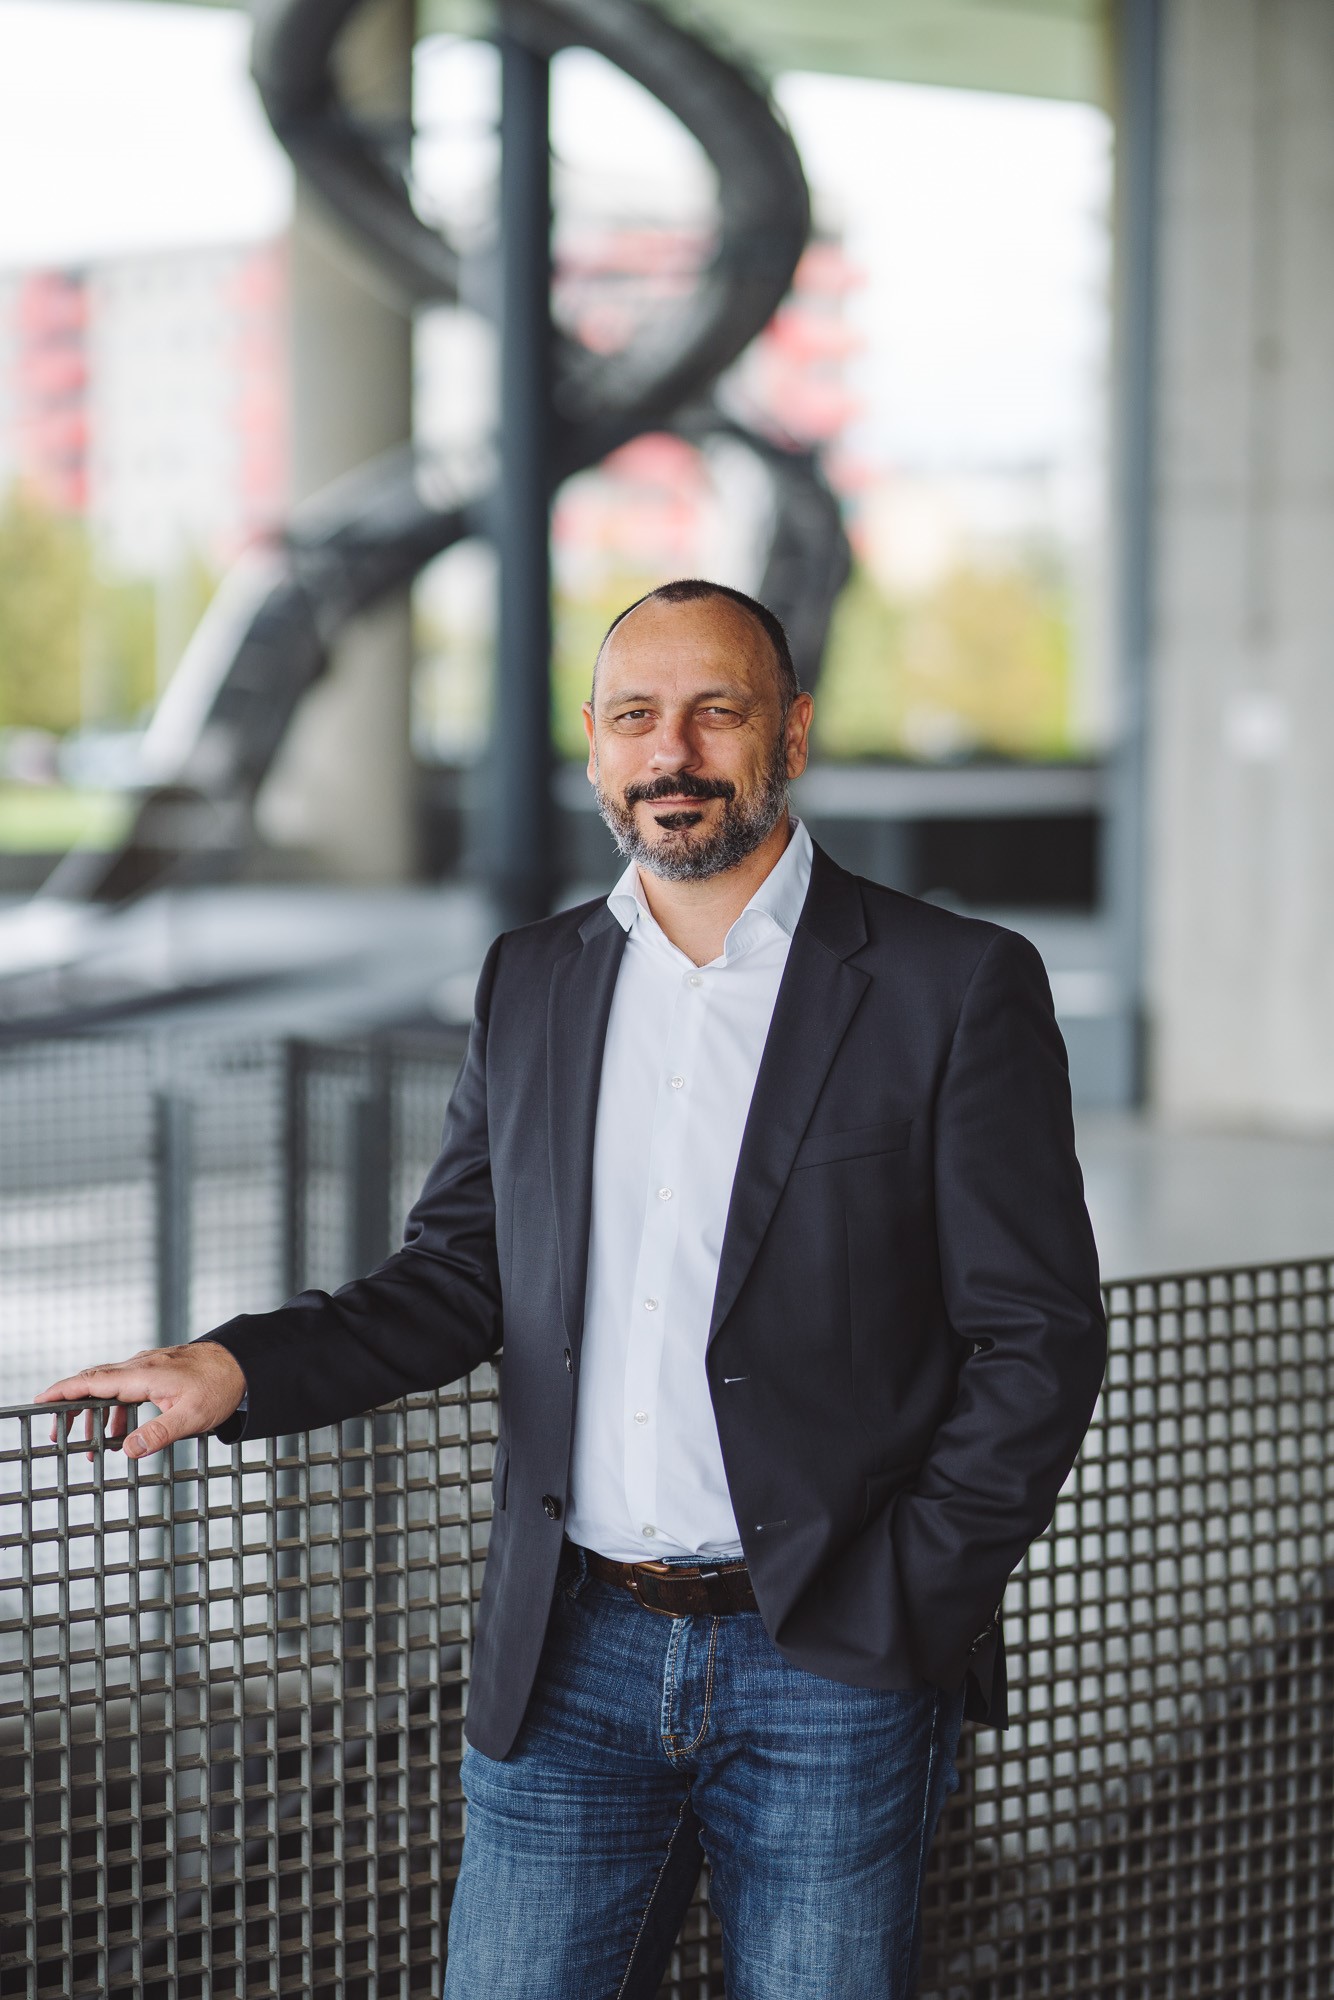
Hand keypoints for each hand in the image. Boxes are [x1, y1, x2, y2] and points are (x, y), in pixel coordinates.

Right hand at [35, 1342, 247, 1459]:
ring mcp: (149, 1365)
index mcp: (143, 1375)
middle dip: (72, 1408)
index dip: (64, 1392)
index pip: (93, 1382)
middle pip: (94, 1382)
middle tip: (59, 1436)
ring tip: (93, 1447)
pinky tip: (121, 1434)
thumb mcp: (190, 1417)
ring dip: (97, 1415)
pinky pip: (126, 1387)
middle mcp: (141, 1365)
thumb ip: (157, 1434)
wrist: (245, 1363)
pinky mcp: (158, 1370)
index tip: (41, 1401)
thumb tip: (128, 1451)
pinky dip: (116, 1410)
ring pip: (110, 1386)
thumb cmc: (220, 1386)